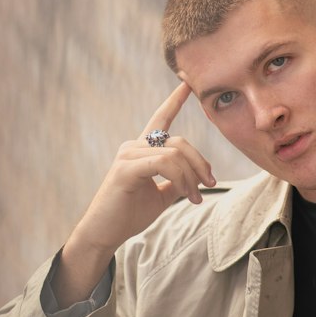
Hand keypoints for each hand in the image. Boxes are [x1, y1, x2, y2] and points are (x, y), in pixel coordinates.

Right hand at [52, 83, 214, 306]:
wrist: (106, 234)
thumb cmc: (129, 214)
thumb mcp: (161, 195)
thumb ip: (177, 181)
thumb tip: (197, 177)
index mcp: (142, 150)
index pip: (161, 118)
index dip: (175, 100)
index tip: (187, 82)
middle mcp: (133, 146)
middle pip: (180, 142)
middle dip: (200, 164)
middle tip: (209, 186)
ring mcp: (128, 156)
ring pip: (175, 154)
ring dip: (191, 177)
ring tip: (195, 198)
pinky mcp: (125, 169)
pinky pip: (163, 164)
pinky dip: (181, 179)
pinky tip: (185, 195)